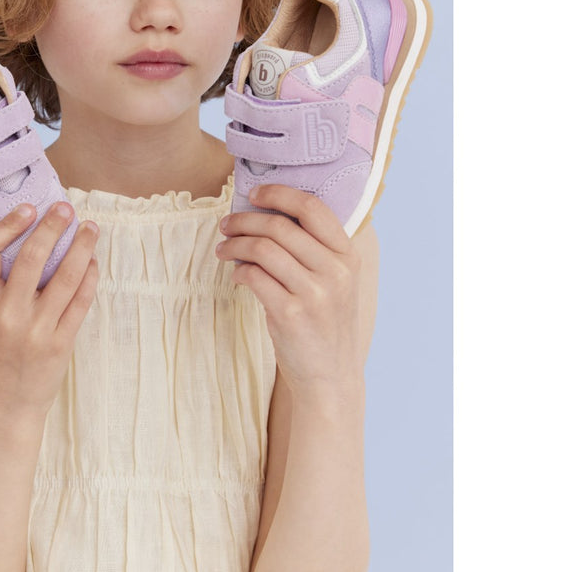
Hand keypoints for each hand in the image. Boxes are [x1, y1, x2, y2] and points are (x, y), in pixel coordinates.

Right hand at [0, 202, 98, 417]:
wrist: (5, 406)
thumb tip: (28, 236)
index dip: (5, 225)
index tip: (27, 208)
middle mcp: (7, 315)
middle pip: (31, 258)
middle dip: (52, 226)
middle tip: (66, 206)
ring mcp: (35, 331)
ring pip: (65, 276)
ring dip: (81, 246)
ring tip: (90, 227)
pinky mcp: (60, 344)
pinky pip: (81, 302)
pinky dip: (90, 276)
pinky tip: (93, 261)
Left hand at [215, 185, 363, 399]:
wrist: (330, 377)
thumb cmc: (325, 323)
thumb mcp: (337, 282)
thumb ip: (315, 250)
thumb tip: (268, 214)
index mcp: (348, 256)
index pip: (313, 208)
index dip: (279, 194)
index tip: (254, 194)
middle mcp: (335, 272)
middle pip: (280, 226)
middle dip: (245, 220)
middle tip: (226, 225)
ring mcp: (314, 294)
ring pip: (262, 248)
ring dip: (235, 244)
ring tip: (223, 249)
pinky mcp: (290, 314)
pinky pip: (254, 276)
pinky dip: (239, 270)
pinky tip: (236, 274)